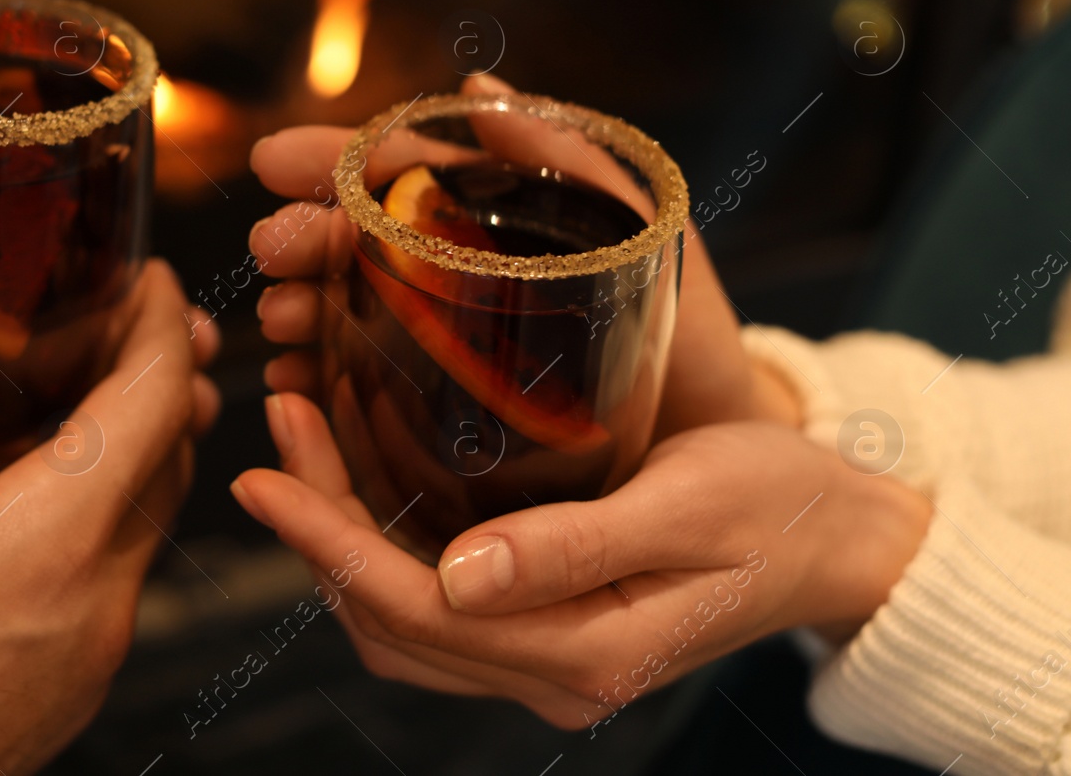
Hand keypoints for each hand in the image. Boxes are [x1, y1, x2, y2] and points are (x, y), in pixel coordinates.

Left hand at [231, 393, 929, 727]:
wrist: (839, 537)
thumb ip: (574, 548)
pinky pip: (437, 607)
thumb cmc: (777, 503)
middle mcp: (557, 675)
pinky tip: (360, 480)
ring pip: (404, 623)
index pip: (420, 610)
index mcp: (589, 653)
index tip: (263, 470)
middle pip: (394, 620)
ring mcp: (550, 660)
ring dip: (340, 540)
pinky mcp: (547, 629)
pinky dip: (383, 549)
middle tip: (277, 426)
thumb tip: (458, 579)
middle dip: (317, 530)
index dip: (329, 542)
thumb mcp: (688, 506)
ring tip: (301, 444)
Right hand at [247, 72, 800, 435]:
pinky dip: (323, 383)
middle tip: (272, 251)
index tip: (272, 161)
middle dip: (305, 240)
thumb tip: (478, 89)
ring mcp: (450, 347)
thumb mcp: (645, 231)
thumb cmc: (691, 335)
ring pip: (351, 314)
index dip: (330, 161)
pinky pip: (366, 394)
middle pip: (360, 244)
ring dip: (304, 310)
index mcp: (496, 222)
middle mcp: (462, 278)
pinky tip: (297, 383)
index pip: (397, 175)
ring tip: (281, 322)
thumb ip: (571, 159)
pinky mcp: (446, 419)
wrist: (718, 447)